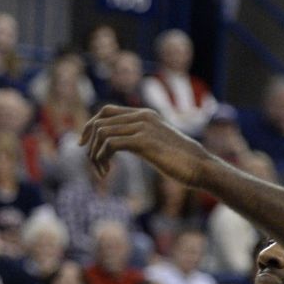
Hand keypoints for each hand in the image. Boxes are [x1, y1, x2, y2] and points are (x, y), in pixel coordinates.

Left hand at [81, 106, 209, 186]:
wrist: (199, 166)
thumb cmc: (179, 161)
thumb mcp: (155, 146)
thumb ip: (138, 140)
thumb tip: (118, 146)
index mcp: (144, 115)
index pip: (106, 111)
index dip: (89, 127)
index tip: (84, 146)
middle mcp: (142, 116)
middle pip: (99, 122)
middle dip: (90, 146)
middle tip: (95, 167)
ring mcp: (143, 127)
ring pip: (101, 133)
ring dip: (95, 155)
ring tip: (102, 172)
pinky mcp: (144, 141)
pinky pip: (110, 144)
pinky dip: (102, 159)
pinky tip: (107, 173)